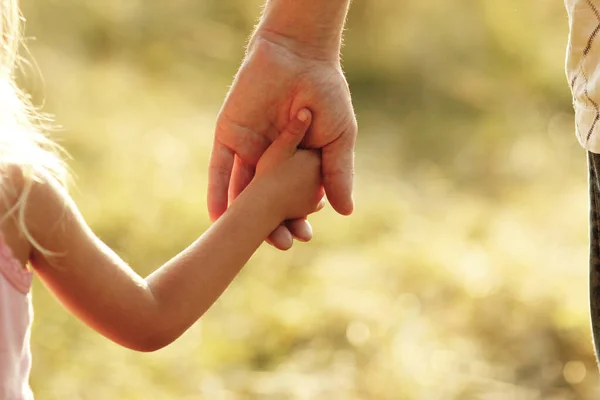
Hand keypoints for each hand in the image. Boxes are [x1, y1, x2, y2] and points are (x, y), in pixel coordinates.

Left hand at [208, 34, 356, 249]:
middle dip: (272, 223)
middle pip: (267, 200)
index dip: (298, 219)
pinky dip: (217, 191)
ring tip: (243, 240)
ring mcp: (249, 149)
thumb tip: (346, 211)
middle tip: (280, 243)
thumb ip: (338, 173)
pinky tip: (218, 216)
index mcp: (297, 163)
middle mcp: (271, 161)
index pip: (294, 199)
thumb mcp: (339, 137)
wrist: (299, 55)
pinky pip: (220, 168)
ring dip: (243, 214)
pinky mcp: (228, 136)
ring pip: (242, 189)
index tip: (302, 237)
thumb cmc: (326, 93)